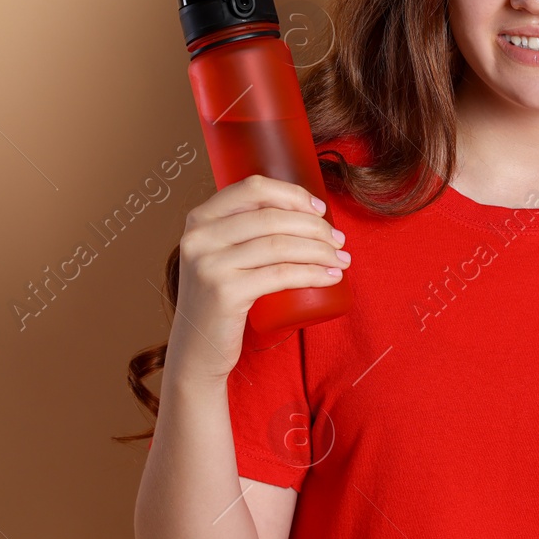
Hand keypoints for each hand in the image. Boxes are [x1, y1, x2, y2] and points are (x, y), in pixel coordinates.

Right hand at [166, 174, 350, 383]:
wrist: (197, 350)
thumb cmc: (220, 300)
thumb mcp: (220, 256)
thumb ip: (241, 231)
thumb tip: (304, 211)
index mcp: (200, 218)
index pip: (253, 188)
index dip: (293, 194)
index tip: (321, 210)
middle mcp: (199, 236)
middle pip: (272, 217)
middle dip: (315, 226)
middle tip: (339, 240)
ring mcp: (210, 264)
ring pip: (279, 245)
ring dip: (320, 250)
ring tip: (342, 259)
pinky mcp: (224, 292)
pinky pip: (280, 275)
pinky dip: (313, 274)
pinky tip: (331, 276)